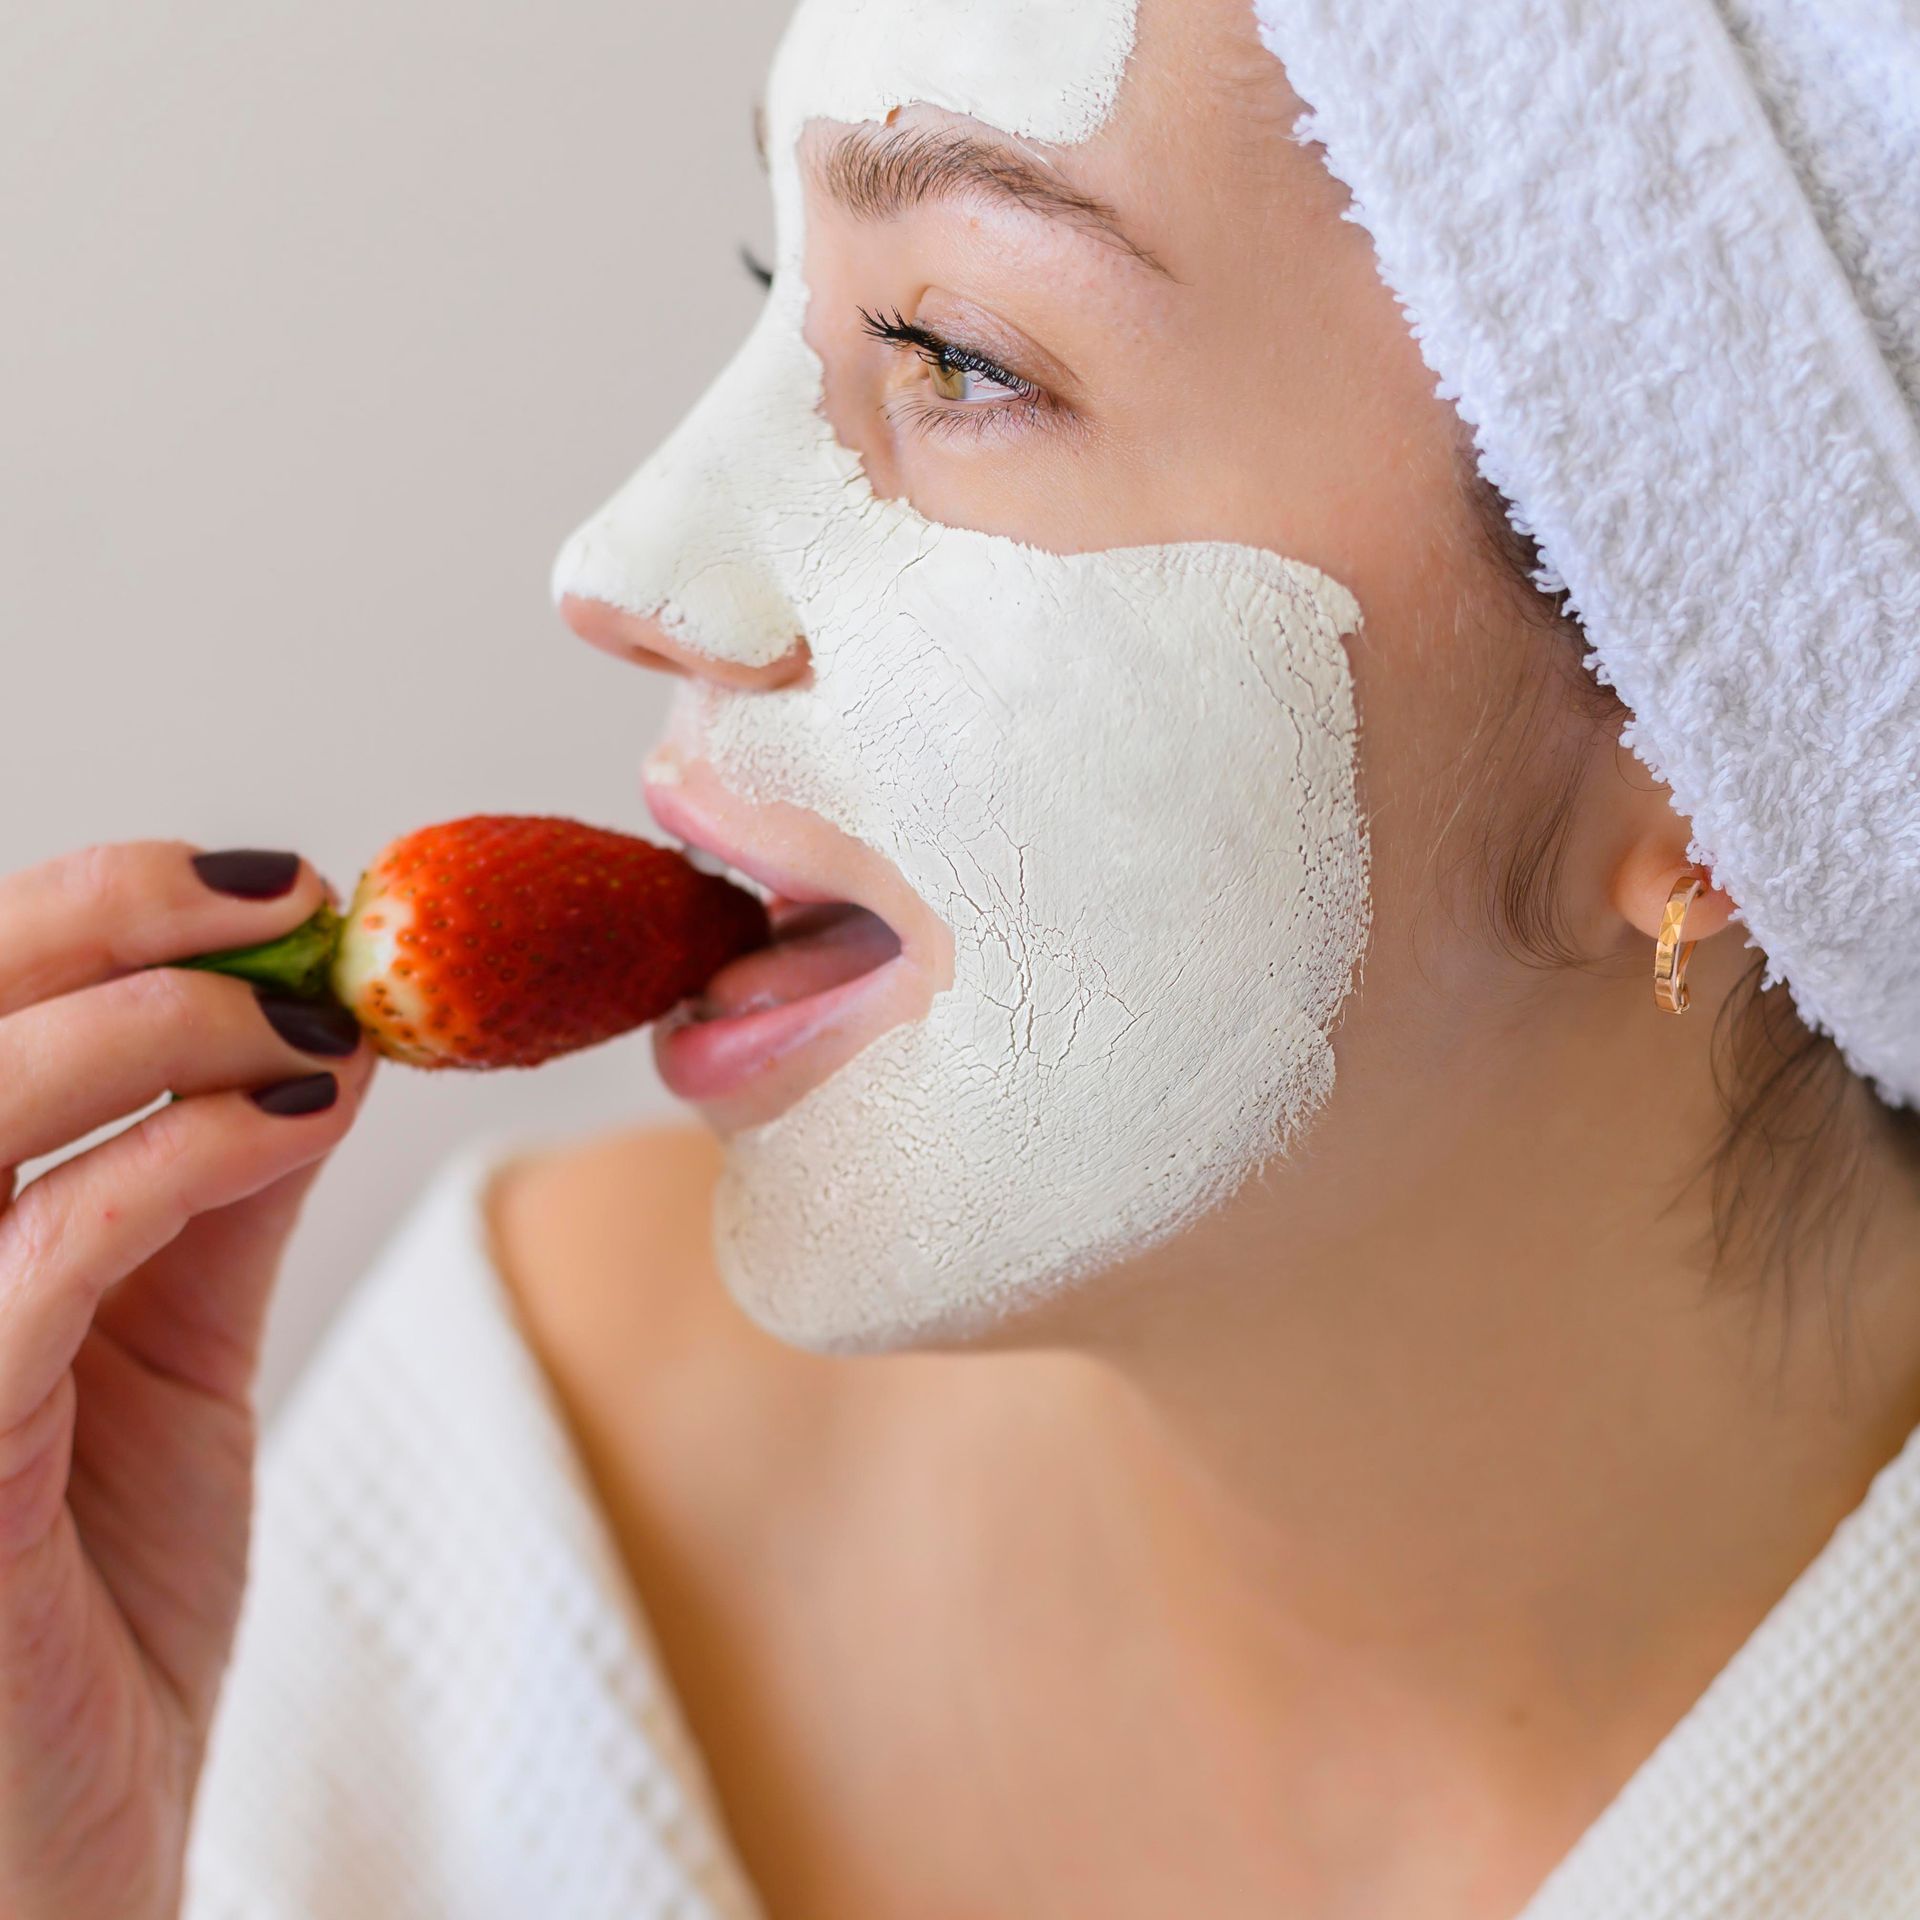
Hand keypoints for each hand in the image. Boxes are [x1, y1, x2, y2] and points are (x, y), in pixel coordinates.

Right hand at [0, 842, 377, 1919]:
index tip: (283, 892)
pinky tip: (295, 1118)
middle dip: (109, 918)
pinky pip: (29, 1252)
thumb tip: (320, 1039)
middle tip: (294, 903)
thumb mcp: (168, 1359)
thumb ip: (214, 1200)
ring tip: (314, 1018)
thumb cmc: (92, 1606)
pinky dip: (174, 1158)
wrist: (59, 1849)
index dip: (94, 910)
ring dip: (156, 1024)